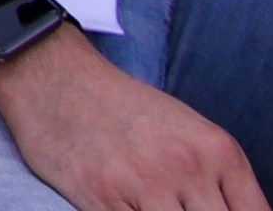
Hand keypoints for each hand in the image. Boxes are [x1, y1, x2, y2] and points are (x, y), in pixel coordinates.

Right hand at [0, 23, 270, 210]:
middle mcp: (188, 167)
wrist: (53, 75)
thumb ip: (218, 178)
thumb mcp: (187, 131)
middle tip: (178, 208)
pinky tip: (128, 208)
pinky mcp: (103, 197)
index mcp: (217, 150)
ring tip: (149, 206)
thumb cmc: (122, 107)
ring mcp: (146, 184)